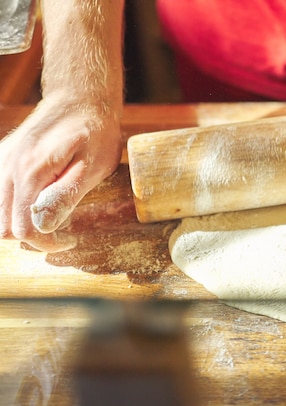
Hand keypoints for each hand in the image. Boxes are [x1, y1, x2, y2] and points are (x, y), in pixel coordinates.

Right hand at [0, 95, 121, 251]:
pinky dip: (14, 206)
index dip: (47, 243)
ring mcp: (0, 161)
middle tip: (63, 228)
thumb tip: (42, 226)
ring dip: (20, 222)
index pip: (23, 230)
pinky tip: (38, 199)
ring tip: (51, 213)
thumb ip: (65, 196)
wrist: (80, 98)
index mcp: (29, 172)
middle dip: (33, 236)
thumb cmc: (94, 133)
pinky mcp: (2, 158)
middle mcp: (6, 168)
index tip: (71, 239)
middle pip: (2, 227)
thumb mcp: (92, 167)